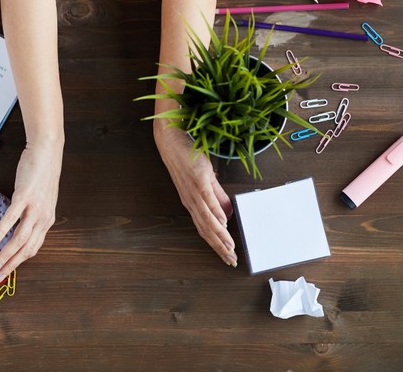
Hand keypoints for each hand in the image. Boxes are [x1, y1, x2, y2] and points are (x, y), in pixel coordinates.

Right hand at [0, 139, 62, 282]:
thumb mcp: (41, 199)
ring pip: (19, 239)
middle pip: (26, 249)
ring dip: (5, 255)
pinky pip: (11, 220)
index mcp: (46, 220)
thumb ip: (33, 215)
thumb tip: (19, 226)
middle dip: (10, 266)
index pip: (32, 248)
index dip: (19, 263)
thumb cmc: (41, 174)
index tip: (6, 272)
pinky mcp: (24, 197)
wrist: (47, 153)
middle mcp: (43, 218)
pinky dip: (0, 234)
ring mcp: (34, 208)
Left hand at [154, 123, 237, 266]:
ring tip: (230, 248)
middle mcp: (191, 201)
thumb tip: (226, 214)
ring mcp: (194, 192)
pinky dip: (216, 214)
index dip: (216, 244)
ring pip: (208, 220)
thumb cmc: (186, 158)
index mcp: (191, 203)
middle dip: (219, 247)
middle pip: (206, 230)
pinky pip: (208, 201)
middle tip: (231, 261)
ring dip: (219, 237)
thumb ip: (216, 197)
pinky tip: (224, 224)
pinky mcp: (199, 181)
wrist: (171, 141)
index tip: (227, 256)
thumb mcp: (204, 181)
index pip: (205, 229)